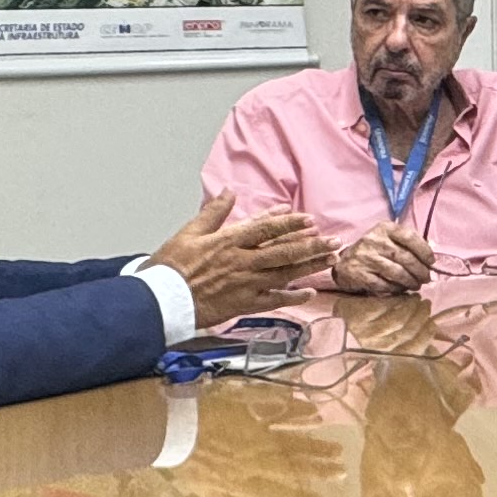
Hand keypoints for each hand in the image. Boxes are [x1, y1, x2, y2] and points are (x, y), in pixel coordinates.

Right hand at [154, 192, 331, 321]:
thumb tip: (228, 191)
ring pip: (284, 274)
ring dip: (310, 267)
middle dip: (312, 246)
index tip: (309, 220)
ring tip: (331, 260)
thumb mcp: (190, 232)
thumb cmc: (171, 267)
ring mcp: (245, 284)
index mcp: (229, 242)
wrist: (161, 300)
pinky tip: (310, 293)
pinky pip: (273, 300)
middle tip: (335, 241)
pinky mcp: (243, 304)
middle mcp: (242, 262)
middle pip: (284, 252)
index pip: (266, 229)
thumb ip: (214, 212)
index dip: (290, 224)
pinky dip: (293, 297)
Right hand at [328, 220, 437, 293]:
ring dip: (411, 281)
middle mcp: (373, 240)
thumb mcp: (388, 239)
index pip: (409, 237)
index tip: (432, 262)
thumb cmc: (373, 251)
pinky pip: (384, 284)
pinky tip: (401, 289)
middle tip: (426, 278)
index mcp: (384, 228)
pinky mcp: (359, 274)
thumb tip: (431, 259)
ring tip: (416, 285)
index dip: (424, 251)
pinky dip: (396, 289)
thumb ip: (408, 244)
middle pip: (405, 257)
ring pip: (397, 272)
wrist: (344, 263)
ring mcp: (365, 257)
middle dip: (420, 270)